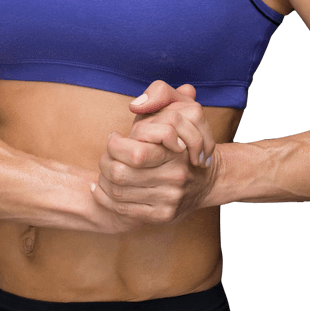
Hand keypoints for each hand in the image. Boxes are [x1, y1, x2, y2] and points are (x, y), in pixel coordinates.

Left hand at [89, 81, 219, 226]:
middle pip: (121, 174)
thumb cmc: (184, 142)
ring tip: (102, 172)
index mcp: (177, 151)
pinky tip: (101, 190)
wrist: (208, 180)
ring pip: (119, 192)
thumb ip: (160, 94)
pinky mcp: (163, 216)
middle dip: (105, 163)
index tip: (114, 138)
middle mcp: (175, 176)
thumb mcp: (179, 108)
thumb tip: (136, 105)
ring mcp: (170, 199)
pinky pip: (124, 210)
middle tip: (105, 157)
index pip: (134, 153)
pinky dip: (107, 200)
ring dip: (103, 181)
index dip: (115, 145)